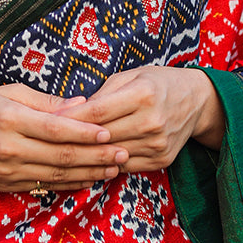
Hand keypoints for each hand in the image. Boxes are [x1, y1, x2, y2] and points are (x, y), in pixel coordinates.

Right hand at [0, 83, 128, 193]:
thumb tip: (82, 106)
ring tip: (113, 169)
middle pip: (61, 155)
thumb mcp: (10, 93)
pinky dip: (70, 184)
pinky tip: (89, 179)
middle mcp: (8, 147)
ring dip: (89, 173)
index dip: (85, 133)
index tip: (109, 133)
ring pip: (56, 174)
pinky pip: (45, 185)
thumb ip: (47, 102)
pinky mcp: (7, 184)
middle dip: (96, 156)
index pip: (56, 129)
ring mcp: (7, 170)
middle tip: (123, 154)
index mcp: (10, 119)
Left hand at [55, 67, 224, 171]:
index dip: (69, 119)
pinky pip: (125, 166)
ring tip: (63, 154)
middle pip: (102, 137)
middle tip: (46, 142)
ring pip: (111, 155)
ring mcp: (158, 144)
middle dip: (72, 140)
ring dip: (87, 156)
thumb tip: (71, 113)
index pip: (97, 112)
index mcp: (143, 94)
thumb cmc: (157, 83)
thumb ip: (102, 94)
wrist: (196, 101)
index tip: (47, 122)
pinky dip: (107, 164)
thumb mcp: (130, 76)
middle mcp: (152, 121)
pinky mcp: (161, 160)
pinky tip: (91, 161)